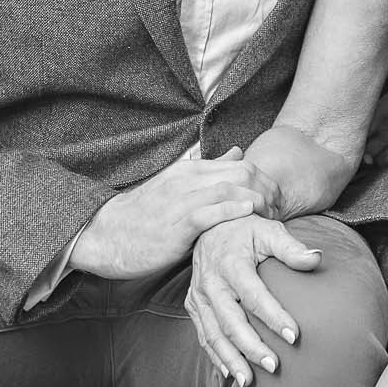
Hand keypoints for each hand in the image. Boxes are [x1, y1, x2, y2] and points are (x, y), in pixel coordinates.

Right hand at [69, 150, 277, 278]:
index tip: (277, 199)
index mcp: (190, 169)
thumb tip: (238, 151)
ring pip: (228, 189)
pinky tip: (249, 215)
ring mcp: (180, 200)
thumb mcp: (178, 185)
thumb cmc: (147, 215)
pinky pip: (209, 213)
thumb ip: (210, 170)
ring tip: (271, 214)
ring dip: (257, 200)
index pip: (240, 163)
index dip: (265, 179)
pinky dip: (232, 211)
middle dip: (268, 188)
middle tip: (280, 208)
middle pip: (241, 173)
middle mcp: (187, 180)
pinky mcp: (175, 225)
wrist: (107, 235)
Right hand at [186, 215, 324, 386]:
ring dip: (231, 359)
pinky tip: (229, 373)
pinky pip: (203, 335)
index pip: (254, 296)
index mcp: (231, 263)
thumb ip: (291, 247)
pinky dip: (215, 356)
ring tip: (248, 381)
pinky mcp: (194, 306)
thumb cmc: (246, 229)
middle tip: (274, 366)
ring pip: (213, 334)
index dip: (274, 317)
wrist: (211, 225)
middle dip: (251, 347)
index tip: (295, 336)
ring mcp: (199, 296)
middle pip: (230, 321)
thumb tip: (316, 259)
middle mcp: (211, 283)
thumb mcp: (269, 230)